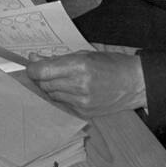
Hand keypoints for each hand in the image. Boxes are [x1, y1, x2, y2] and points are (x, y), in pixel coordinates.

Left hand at [27, 51, 146, 117]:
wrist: (135, 83)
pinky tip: (70, 89)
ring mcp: (81, 102)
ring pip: (51, 95)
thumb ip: (58, 58)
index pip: (42, 72)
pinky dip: (61, 96)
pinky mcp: (84, 112)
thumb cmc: (111, 64)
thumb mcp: (84, 54)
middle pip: (44, 84)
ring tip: (61, 79)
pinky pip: (62, 104)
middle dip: (40, 77)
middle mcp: (79, 86)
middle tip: (43, 70)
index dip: (32, 69)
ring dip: (50, 87)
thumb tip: (35, 59)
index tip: (31, 65)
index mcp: (79, 67)